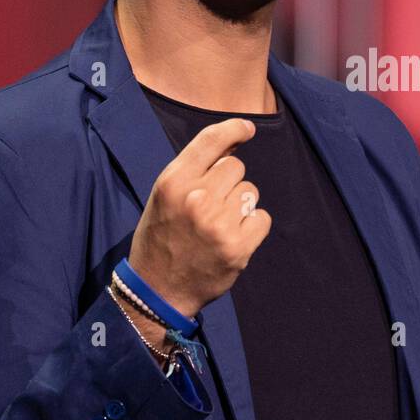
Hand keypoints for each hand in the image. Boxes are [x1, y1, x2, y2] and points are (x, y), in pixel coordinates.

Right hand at [127, 117, 271, 317]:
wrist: (157, 290)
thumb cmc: (161, 237)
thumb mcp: (164, 195)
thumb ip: (194, 169)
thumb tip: (235, 142)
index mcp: (173, 181)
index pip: (211, 140)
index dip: (234, 129)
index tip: (247, 129)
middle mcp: (196, 199)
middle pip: (236, 167)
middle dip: (229, 183)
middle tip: (211, 206)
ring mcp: (218, 224)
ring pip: (250, 192)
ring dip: (240, 206)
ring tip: (218, 225)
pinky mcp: (238, 247)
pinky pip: (262, 218)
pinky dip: (252, 227)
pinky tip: (232, 238)